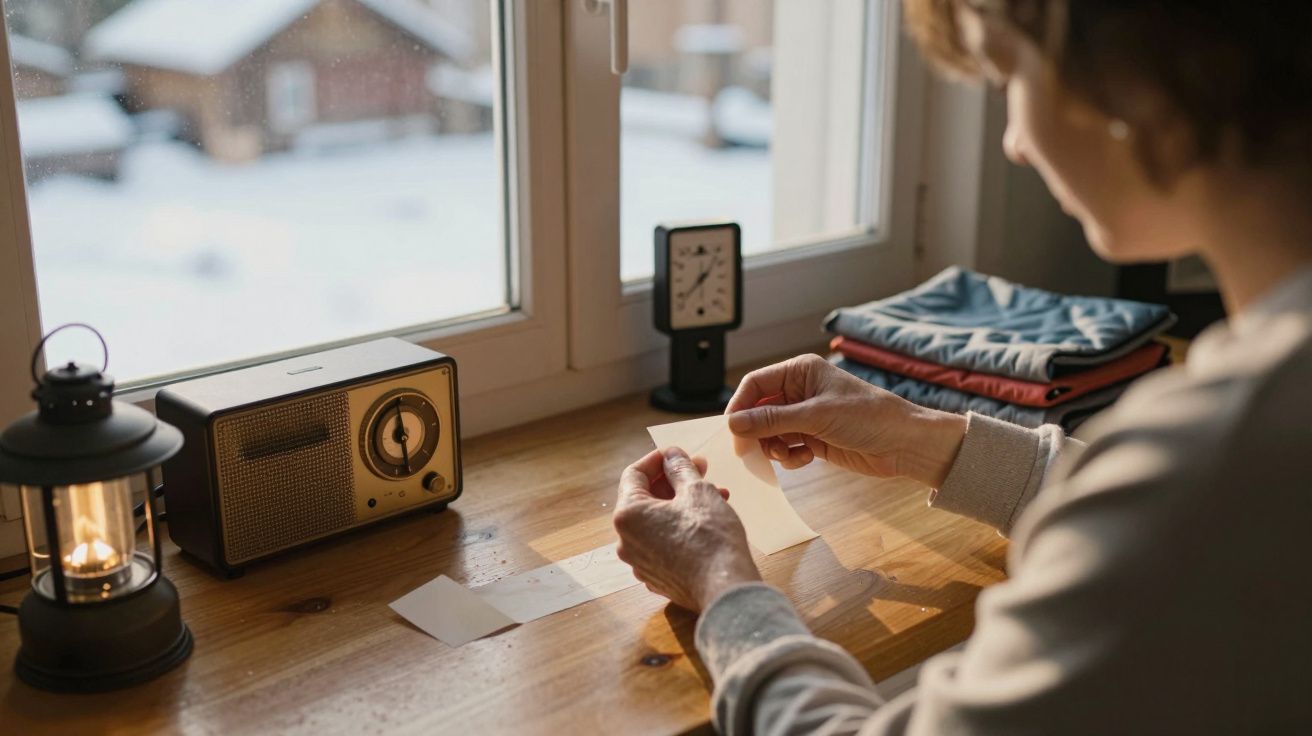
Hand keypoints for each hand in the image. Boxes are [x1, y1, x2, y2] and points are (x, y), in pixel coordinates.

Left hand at [613, 448, 760, 611]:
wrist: (725, 589)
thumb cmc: (710, 538)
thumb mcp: (697, 491)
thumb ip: (680, 468)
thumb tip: (671, 455)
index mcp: (628, 515)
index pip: (634, 474)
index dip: (658, 459)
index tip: (679, 454)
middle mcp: (626, 540)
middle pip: (646, 498)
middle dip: (674, 481)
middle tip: (701, 470)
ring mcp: (640, 562)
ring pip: (658, 522)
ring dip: (682, 503)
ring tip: (715, 494)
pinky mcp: (657, 577)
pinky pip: (664, 543)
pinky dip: (681, 528)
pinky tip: (708, 521)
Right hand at [725, 354, 966, 486]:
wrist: (904, 444)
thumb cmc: (868, 417)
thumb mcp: (816, 416)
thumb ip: (772, 420)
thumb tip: (734, 423)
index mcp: (801, 371)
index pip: (756, 385)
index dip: (740, 406)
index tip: (732, 431)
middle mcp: (800, 391)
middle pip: (759, 410)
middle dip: (755, 431)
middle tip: (752, 452)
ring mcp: (807, 416)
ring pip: (770, 431)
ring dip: (773, 446)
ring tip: (788, 454)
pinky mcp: (814, 438)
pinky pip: (786, 446)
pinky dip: (789, 456)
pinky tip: (805, 459)